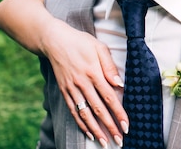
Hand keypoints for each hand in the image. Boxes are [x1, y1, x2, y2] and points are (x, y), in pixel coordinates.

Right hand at [40, 18, 127, 146]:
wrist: (54, 41)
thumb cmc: (80, 42)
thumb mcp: (99, 47)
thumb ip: (110, 66)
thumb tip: (119, 83)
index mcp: (94, 72)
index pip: (109, 97)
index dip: (118, 113)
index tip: (126, 125)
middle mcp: (82, 83)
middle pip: (98, 109)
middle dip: (109, 126)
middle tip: (119, 140)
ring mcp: (72, 89)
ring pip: (85, 114)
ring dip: (95, 130)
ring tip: (105, 142)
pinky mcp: (64, 91)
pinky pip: (73, 111)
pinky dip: (81, 124)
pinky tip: (89, 133)